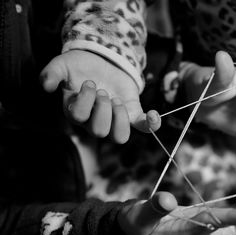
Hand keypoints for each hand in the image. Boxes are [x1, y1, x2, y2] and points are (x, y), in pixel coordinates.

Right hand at [40, 50, 159, 142]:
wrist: (101, 59)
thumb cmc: (79, 66)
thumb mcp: (63, 64)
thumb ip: (52, 73)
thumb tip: (46, 86)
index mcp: (75, 111)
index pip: (78, 117)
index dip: (85, 100)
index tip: (89, 83)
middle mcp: (93, 121)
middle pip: (99, 131)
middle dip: (102, 108)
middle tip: (104, 91)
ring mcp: (114, 120)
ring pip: (119, 137)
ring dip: (120, 119)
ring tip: (117, 100)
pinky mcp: (132, 113)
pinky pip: (143, 127)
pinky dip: (151, 124)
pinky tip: (153, 114)